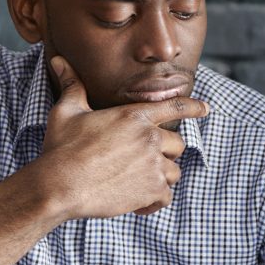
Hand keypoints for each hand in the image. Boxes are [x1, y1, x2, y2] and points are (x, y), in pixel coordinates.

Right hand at [39, 56, 208, 219]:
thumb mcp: (66, 112)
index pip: (175, 107)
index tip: (206, 109)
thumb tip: (58, 60)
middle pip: (178, 145)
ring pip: (174, 172)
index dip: (193, 107)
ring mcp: (154, 165)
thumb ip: (73, 86)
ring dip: (160, 178)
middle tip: (144, 162)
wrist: (59, 185)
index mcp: (134, 116)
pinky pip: (166, 197)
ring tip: (137, 183)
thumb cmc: (61, 148)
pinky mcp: (152, 190)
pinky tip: (137, 204)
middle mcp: (150, 138)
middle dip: (166, 153)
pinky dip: (154, 202)